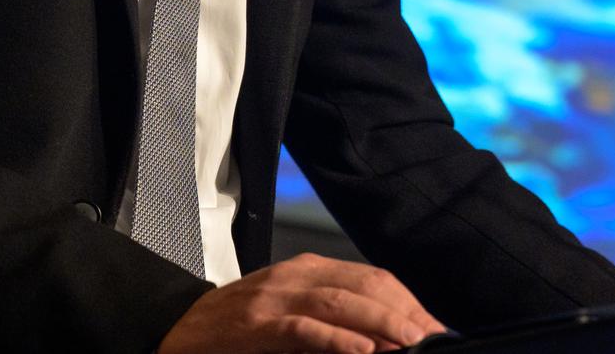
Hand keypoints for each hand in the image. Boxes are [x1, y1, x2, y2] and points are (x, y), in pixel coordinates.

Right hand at [157, 252, 448, 353]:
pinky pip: (305, 329)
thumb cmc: (240, 328)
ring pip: (342, 302)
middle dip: (406, 313)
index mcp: (311, 269)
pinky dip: (339, 341)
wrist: (178, 331)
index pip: (374, 278)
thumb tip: (384, 340)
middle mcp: (298, 275)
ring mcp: (276, 298)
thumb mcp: (292, 311)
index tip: (437, 327)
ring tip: (412, 343)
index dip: (409, 302)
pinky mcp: (258, 326)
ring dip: (383, 325)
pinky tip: (366, 351)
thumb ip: (334, 317)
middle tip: (435, 338)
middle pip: (366, 285)